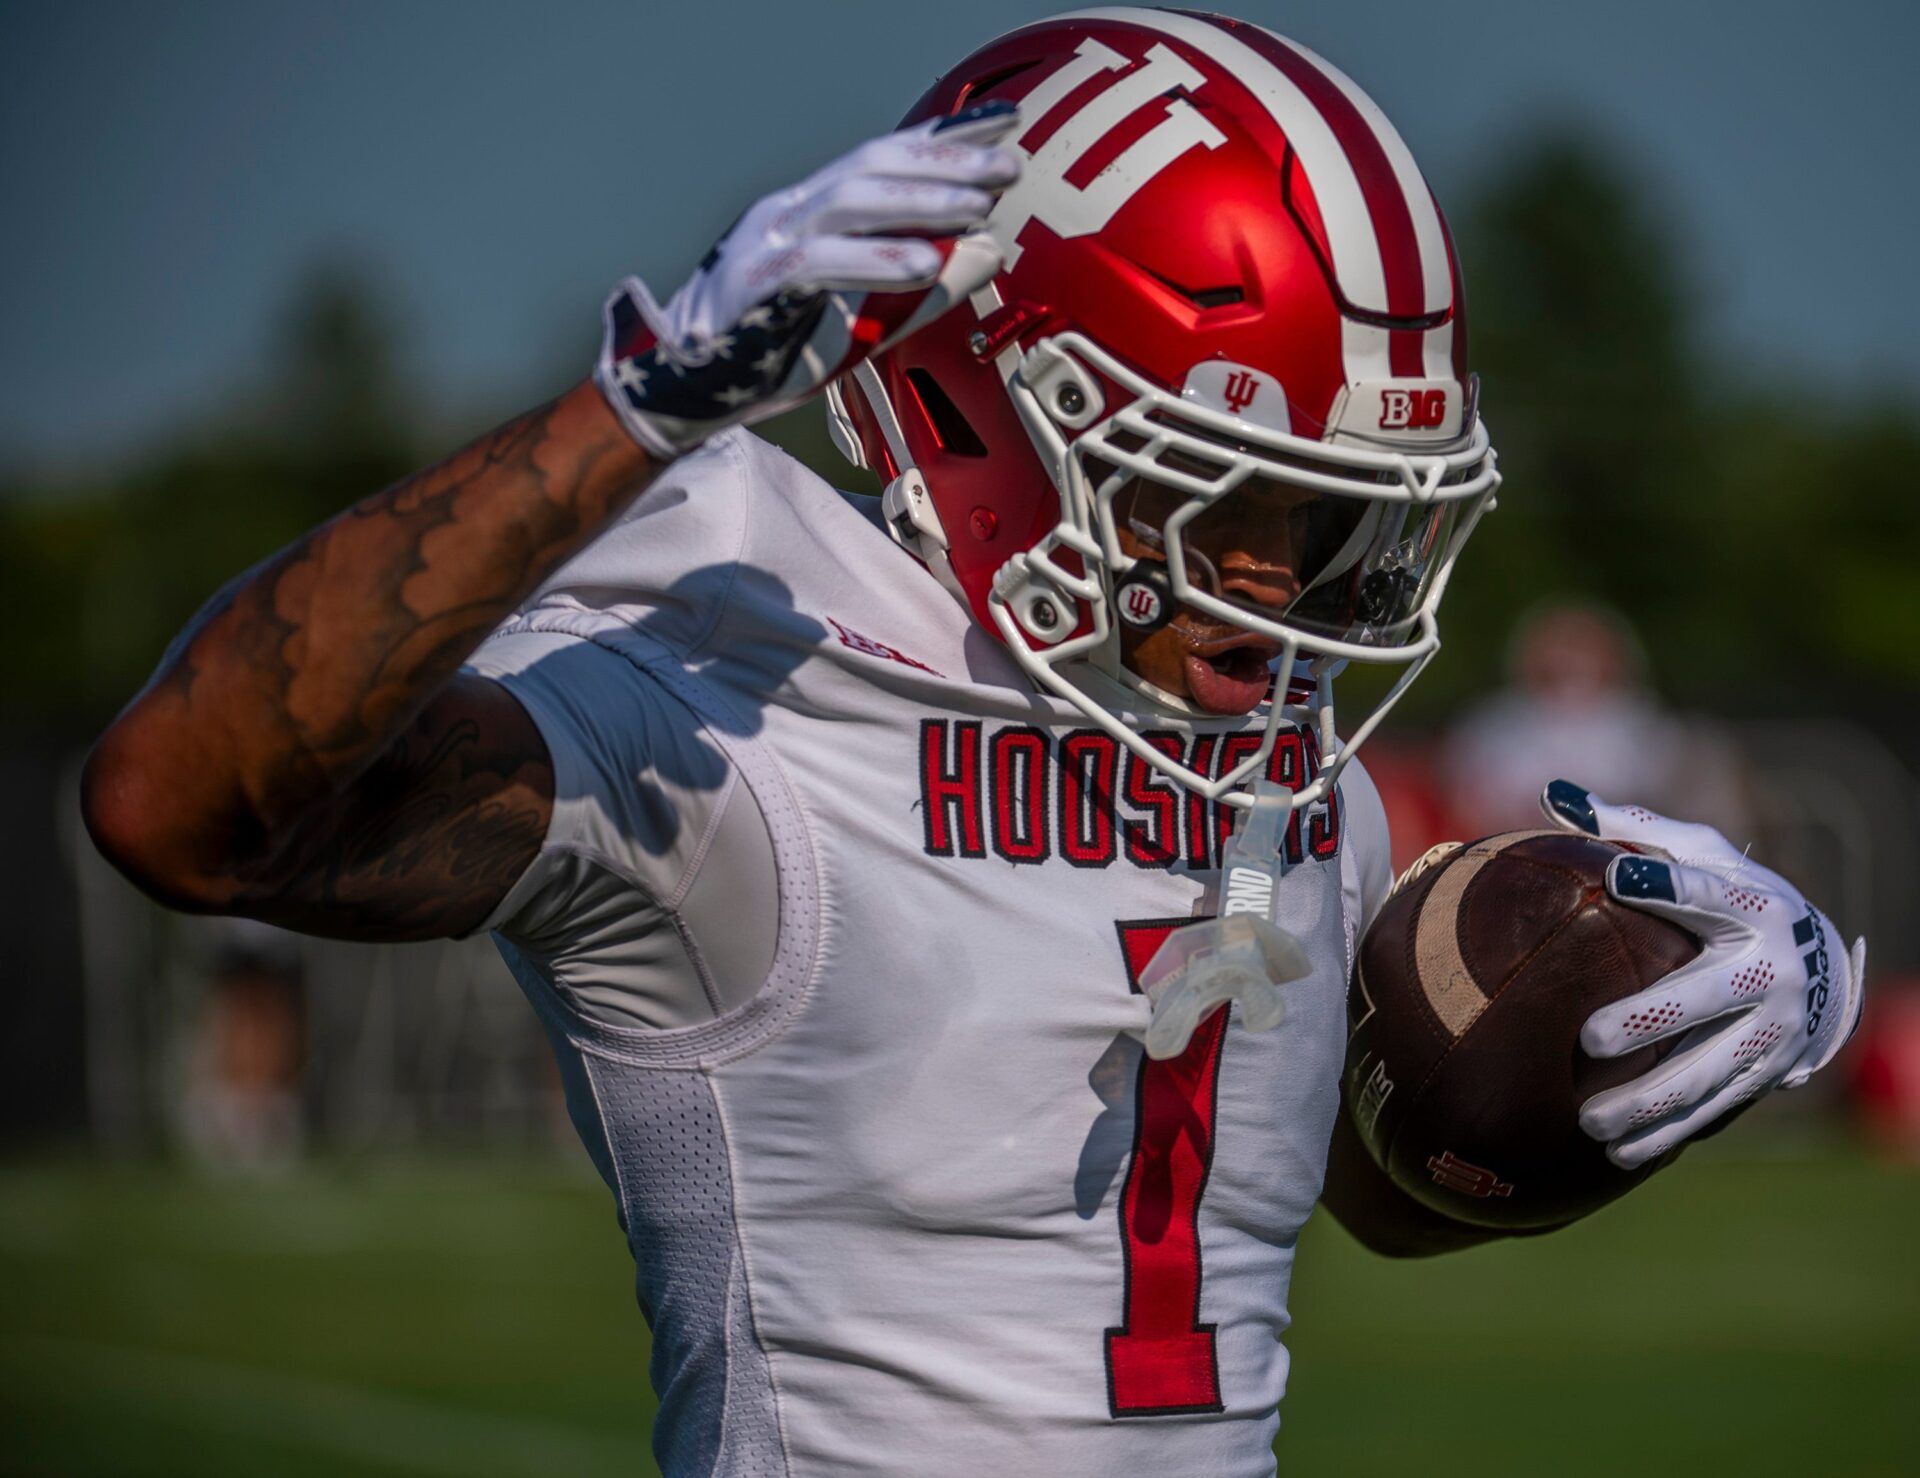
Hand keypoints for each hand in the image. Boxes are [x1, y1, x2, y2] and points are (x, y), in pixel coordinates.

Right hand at [594, 101, 1021, 456]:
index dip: (943, 139)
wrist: (680, 392)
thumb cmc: (763, 354)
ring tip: (978, 209)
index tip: (1003, 126)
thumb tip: (988, 255)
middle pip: (872, 166)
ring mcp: (765, 242)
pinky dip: (876, 260)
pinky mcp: (754, 285)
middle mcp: (787, 212)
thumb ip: (918, 292)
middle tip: (1007, 166)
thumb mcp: (857, 320)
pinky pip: (820, 263)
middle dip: (944, 162)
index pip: (883, 159)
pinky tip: (924, 262)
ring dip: (919, 203)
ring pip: (849, 202)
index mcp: (808, 212)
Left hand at [1540, 779, 1866, 1168]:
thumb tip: (1552, 794)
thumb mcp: (1701, 853)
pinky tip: (1619, 1156)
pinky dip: (1669, 1136)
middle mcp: (1768, 968)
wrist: (1821, 964)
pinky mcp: (1770, 1073)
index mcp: (1748, 905)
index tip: (1618, 878)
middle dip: (1649, 1020)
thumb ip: (1632, 828)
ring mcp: (1774, 1028)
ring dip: (1649, 1101)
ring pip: (1708, 1070)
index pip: (1706, 890)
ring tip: (1586, 1121)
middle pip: (1705, 997)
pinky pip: (1715, 1110)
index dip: (1665, 884)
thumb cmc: (1732, 897)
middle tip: (1587, 1038)